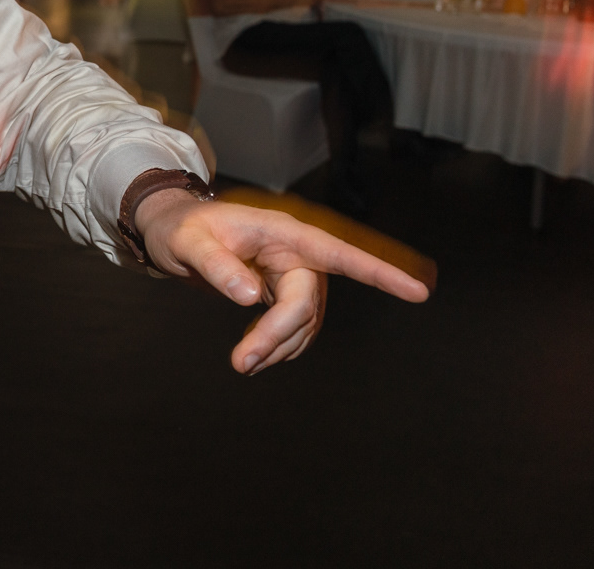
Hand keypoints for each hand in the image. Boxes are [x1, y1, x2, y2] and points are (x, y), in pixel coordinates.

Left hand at [132, 190, 428, 374]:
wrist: (174, 231)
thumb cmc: (182, 229)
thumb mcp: (188, 242)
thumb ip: (216, 266)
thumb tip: (250, 296)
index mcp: (283, 232)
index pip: (339, 253)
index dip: (381, 273)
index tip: (419, 291)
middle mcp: (298, 253)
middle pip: (307, 303)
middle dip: (279, 336)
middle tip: (241, 364)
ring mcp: (296, 274)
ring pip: (305, 322)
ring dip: (278, 347)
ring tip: (241, 362)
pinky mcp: (288, 293)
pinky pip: (297, 328)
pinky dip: (279, 346)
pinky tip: (254, 351)